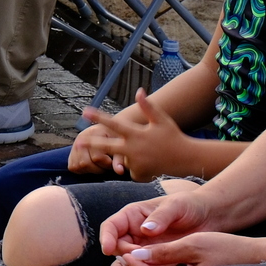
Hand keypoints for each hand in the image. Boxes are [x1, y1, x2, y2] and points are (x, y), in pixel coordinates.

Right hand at [67, 122, 124, 173]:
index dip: (107, 164)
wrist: (105, 132)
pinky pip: (73, 167)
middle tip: (106, 164)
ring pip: (79, 166)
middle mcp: (81, 138)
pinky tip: (91, 165)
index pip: (97, 157)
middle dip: (98, 168)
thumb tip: (119, 171)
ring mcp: (74, 145)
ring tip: (100, 164)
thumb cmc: (114, 138)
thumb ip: (119, 159)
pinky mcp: (71, 152)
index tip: (112, 161)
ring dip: (91, 169)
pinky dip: (82, 169)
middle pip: (85, 163)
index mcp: (94, 133)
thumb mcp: (120, 145)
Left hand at [79, 90, 195, 180]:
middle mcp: (133, 149)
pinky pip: (131, 169)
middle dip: (91, 144)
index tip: (84, 111)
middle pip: (106, 146)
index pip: (113, 124)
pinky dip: (137, 166)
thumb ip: (148, 106)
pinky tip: (151, 163)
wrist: (187, 160)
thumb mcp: (161, 120)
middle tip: (77, 142)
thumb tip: (139, 91)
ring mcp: (135, 163)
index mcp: (136, 134)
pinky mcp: (139, 175)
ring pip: (123, 159)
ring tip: (149, 153)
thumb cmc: (174, 137)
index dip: (98, 117)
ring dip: (129, 156)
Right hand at [98, 186, 217, 264]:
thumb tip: (145, 230)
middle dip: (117, 264)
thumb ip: (161, 217)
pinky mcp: (158, 261)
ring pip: (128, 264)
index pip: (112, 226)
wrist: (209, 217)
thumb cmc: (190, 205)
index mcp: (133, 216)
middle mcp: (135, 233)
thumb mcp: (176, 206)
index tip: (108, 250)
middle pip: (117, 249)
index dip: (107, 237)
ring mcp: (146, 248)